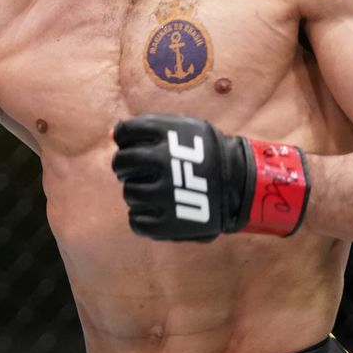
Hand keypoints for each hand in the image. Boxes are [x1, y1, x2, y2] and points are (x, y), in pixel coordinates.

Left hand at [111, 114, 308, 241]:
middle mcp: (163, 163)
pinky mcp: (168, 224)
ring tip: (155, 189)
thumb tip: (110, 134)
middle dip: (127, 166)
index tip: (137, 145)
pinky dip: (142, 216)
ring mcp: (165, 195)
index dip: (125, 139)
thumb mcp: (182, 128)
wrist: (241, 185)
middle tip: (143, 170)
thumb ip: (146, 128)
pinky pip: (136, 221)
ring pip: (128, 193)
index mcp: (167, 134)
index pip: (124, 133)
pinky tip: (158, 208)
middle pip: (122, 163)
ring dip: (137, 190)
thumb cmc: (207, 153)